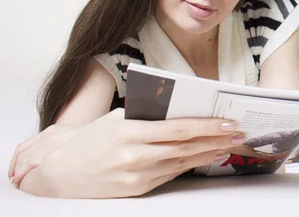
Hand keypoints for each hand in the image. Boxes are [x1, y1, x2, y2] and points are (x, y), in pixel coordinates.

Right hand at [16, 108, 243, 197]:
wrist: (60, 173)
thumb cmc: (89, 139)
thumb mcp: (115, 118)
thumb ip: (145, 114)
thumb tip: (179, 107)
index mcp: (128, 132)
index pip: (176, 129)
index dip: (205, 126)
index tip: (227, 121)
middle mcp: (134, 156)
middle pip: (184, 147)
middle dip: (215, 139)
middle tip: (238, 133)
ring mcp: (136, 176)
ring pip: (181, 163)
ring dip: (208, 153)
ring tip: (228, 145)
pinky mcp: (137, 190)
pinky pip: (170, 174)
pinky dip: (191, 165)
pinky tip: (206, 157)